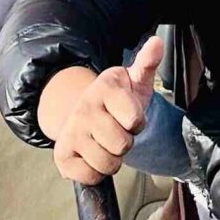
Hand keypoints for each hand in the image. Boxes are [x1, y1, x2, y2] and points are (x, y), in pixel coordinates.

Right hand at [42, 37, 164, 183]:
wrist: (81, 114)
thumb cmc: (115, 102)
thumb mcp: (134, 81)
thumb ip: (146, 63)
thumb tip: (157, 42)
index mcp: (104, 88)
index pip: (135, 120)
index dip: (137, 122)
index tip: (129, 116)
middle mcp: (84, 108)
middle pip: (121, 145)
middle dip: (124, 143)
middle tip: (116, 132)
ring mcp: (71, 132)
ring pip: (107, 164)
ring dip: (112, 159)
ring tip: (105, 144)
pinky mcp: (62, 156)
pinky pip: (90, 177)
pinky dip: (95, 173)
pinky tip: (91, 156)